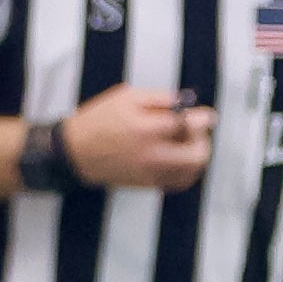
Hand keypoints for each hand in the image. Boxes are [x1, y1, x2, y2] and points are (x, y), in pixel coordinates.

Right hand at [59, 84, 213, 190]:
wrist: (74, 152)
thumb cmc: (97, 121)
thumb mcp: (124, 97)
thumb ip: (158, 98)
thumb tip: (186, 101)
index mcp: (144, 129)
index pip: (187, 124)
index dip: (202, 119)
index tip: (208, 116)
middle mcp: (150, 154)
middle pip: (197, 154)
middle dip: (203, 139)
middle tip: (198, 131)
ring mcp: (150, 173)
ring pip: (192, 171)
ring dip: (198, 155)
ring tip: (189, 143)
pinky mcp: (148, 184)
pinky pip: (180, 182)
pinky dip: (187, 170)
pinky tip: (181, 158)